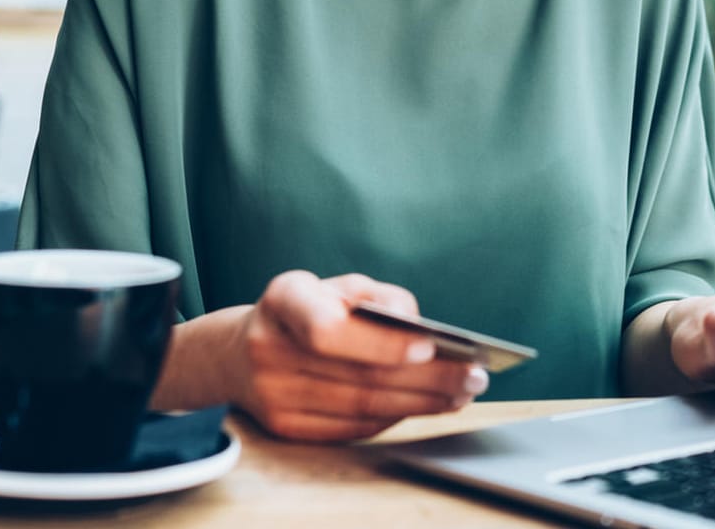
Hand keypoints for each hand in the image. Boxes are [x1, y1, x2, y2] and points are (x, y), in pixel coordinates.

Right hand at [229, 270, 488, 441]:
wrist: (241, 353)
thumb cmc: (307, 310)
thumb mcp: (337, 286)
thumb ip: (378, 296)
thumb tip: (415, 323)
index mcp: (283, 299)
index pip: (328, 328)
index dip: (380, 341)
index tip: (429, 344)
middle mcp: (269, 348)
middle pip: (357, 375)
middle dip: (426, 378)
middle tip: (473, 376)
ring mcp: (272, 395)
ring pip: (361, 407)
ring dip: (420, 402)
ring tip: (462, 392)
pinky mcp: (285, 428)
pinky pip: (352, 427)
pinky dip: (395, 417)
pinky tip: (427, 405)